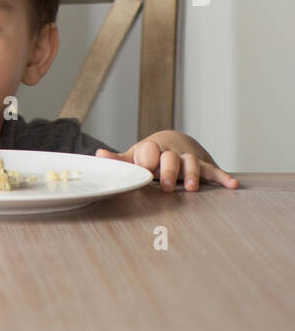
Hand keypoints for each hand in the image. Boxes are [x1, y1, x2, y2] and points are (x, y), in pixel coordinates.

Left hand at [95, 139, 239, 191]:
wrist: (174, 141)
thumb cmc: (151, 154)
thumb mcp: (135, 156)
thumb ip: (120, 160)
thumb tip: (98, 156)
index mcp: (151, 149)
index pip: (148, 151)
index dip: (146, 160)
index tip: (145, 169)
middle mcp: (171, 152)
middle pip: (170, 159)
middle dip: (168, 171)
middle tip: (165, 186)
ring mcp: (188, 158)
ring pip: (191, 164)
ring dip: (192, 175)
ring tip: (192, 188)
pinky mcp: (204, 166)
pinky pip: (214, 171)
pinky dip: (223, 178)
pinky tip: (232, 185)